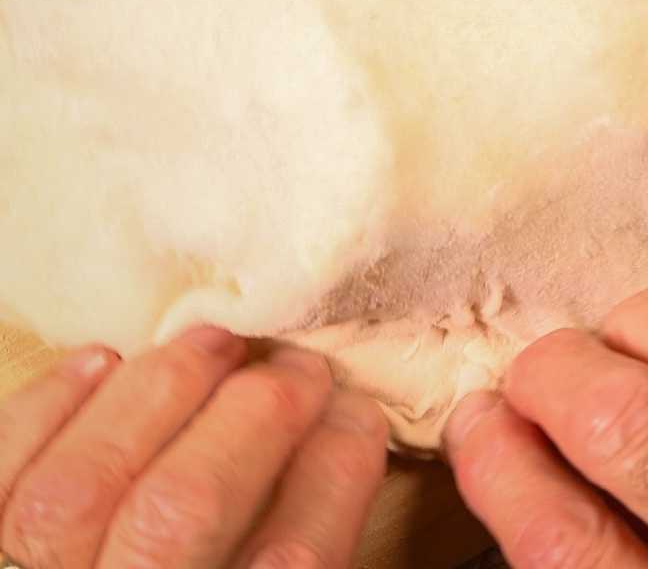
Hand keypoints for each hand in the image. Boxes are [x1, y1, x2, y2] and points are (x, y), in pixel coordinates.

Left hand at [0, 328, 386, 568]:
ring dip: (161, 388)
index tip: (356, 414)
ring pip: (80, 486)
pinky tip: (102, 363)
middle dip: (258, 410)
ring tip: (214, 343)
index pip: (288, 563)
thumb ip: (301, 543)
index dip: (333, 470)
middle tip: (299, 368)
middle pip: (180, 510)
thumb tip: (341, 425)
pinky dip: (48, 405)